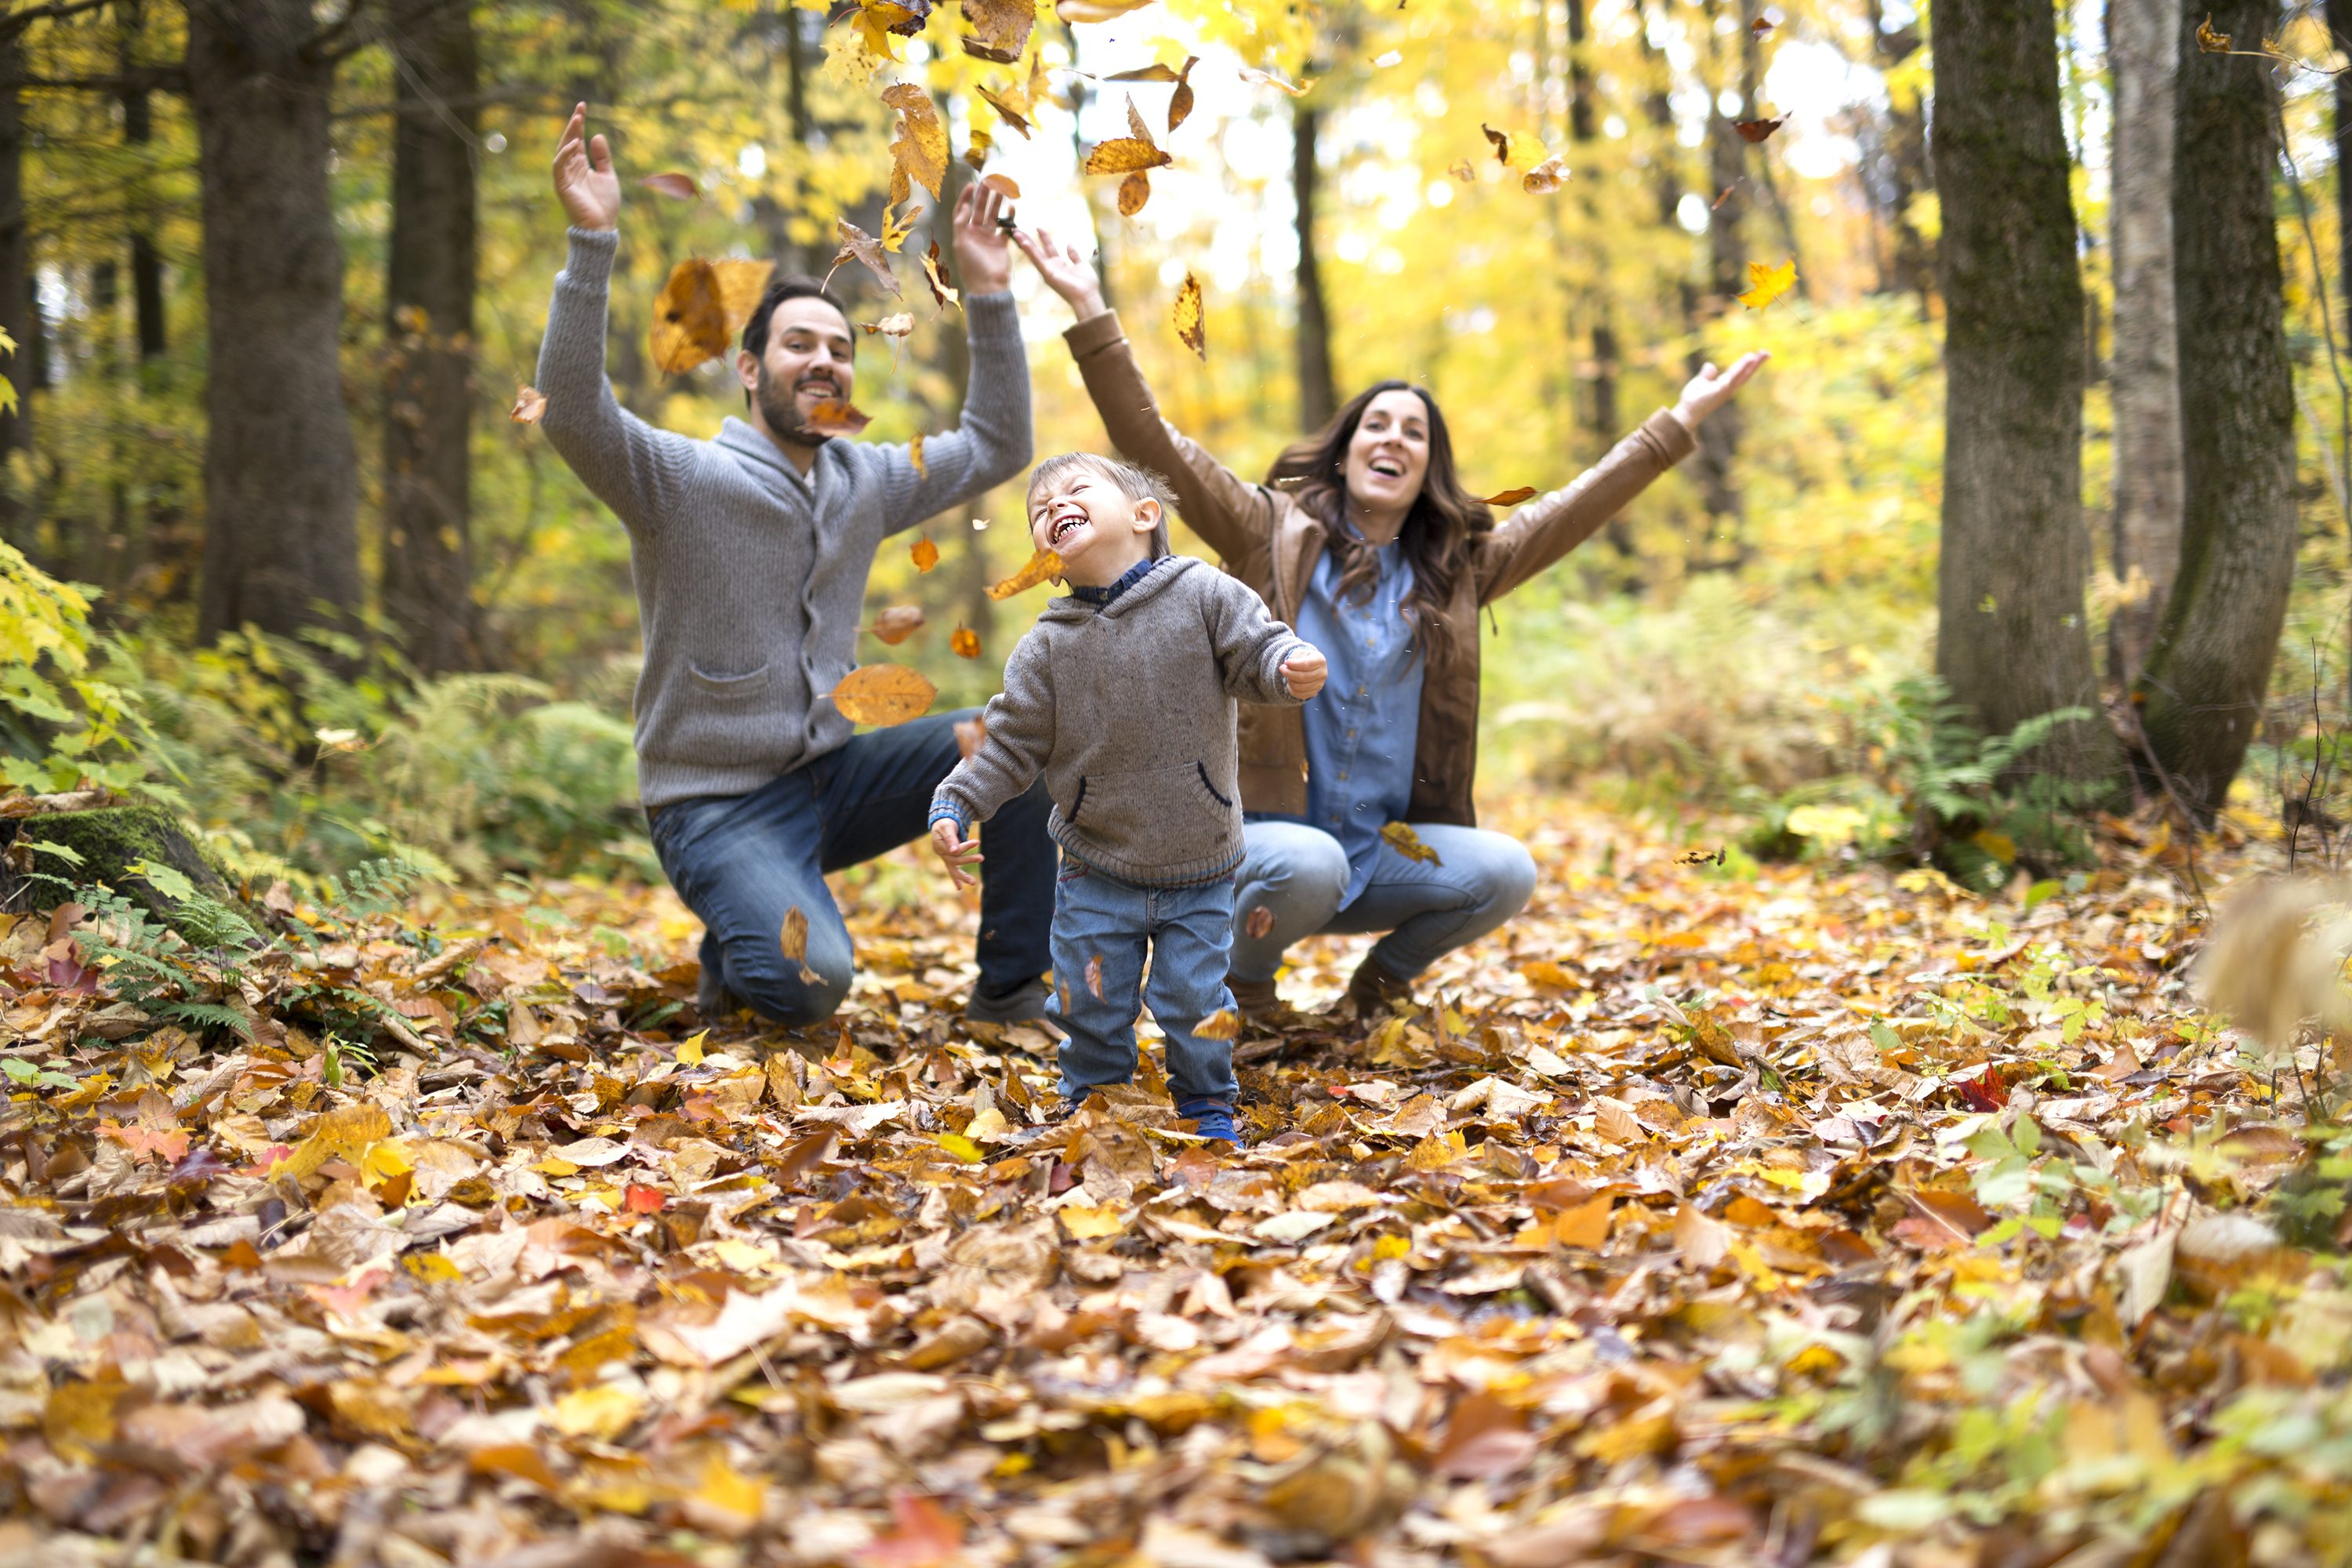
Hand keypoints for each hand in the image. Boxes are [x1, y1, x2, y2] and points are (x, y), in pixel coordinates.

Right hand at [552, 103, 619, 231]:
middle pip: (569, 141)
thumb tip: (597, 136)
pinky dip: (565, 154)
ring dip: (569, 135)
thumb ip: (603, 157)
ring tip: (578, 120)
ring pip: (562, 150)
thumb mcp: (608, 175)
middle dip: (574, 124)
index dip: (579, 123)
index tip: (583, 106)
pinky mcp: (561, 185)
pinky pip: (558, 166)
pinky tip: (574, 143)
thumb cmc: (604, 204)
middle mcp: (570, 168)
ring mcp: (565, 176)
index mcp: (580, 165)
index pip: (577, 139)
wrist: (602, 226)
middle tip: (580, 108)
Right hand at [931, 819, 982, 887]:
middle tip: (982, 858)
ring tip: (973, 883)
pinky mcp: (948, 860)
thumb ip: (950, 838)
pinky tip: (959, 888)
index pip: (955, 850)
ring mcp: (944, 858)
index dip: (966, 846)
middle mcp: (941, 854)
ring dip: (963, 876)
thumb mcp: (947, 827)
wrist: (940, 824)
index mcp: (938, 846)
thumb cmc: (944, 824)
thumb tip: (954, 851)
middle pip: (955, 860)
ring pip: (953, 869)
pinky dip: (955, 879)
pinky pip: (952, 871)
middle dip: (968, 860)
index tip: (977, 841)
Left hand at [950, 181, 1012, 295]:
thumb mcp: (961, 243)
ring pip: (992, 215)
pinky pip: (1005, 227)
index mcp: (963, 233)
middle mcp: (975, 233)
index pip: (962, 210)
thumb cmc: (972, 265)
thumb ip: (961, 223)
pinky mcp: (1001, 243)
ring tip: (1001, 190)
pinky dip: (1008, 217)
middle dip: (984, 195)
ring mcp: (988, 238)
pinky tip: (1011, 207)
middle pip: (979, 209)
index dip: (966, 197)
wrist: (989, 285)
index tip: (971, 185)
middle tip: (989, 181)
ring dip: (996, 203)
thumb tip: (965, 206)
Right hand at [1011, 228, 1108, 322]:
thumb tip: (1069, 244)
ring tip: (1016, 233)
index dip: (1044, 238)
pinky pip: (1037, 261)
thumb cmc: (1087, 284)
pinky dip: (1030, 251)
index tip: (1038, 228)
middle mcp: (1052, 268)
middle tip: (1018, 230)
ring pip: (1034, 254)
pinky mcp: (1048, 274)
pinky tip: (1024, 243)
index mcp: (1059, 265)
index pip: (1049, 248)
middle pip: (1038, 250)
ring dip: (1025, 243)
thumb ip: (1074, 255)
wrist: (1088, 296)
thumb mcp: (1081, 265)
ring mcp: (1048, 271)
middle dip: (1028, 240)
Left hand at [1282, 647, 1326, 699]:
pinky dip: (1291, 689)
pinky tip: (1290, 682)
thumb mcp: (1300, 652)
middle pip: (1303, 677)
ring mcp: (1319, 684)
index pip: (1306, 664)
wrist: (1308, 666)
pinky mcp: (1314, 692)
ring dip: (1290, 681)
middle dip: (1289, 673)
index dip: (1294, 664)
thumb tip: (1288, 665)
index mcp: (1320, 660)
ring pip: (1300, 687)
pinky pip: (1299, 694)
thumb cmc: (1303, 657)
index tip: (1285, 662)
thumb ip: (1294, 657)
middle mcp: (1322, 673)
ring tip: (1287, 675)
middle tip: (1281, 668)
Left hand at [1672, 350, 1768, 430]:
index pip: (1740, 373)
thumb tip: (1710, 365)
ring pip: (1741, 375)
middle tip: (1767, 353)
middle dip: (1757, 364)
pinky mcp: (1721, 390)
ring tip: (1759, 354)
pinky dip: (1741, 367)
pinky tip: (1748, 359)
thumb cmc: (1693, 400)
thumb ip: (1707, 375)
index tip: (1757, 354)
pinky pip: (1733, 376)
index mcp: (1725, 385)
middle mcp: (1729, 388)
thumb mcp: (1700, 383)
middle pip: (1746, 374)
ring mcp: (1726, 389)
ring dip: (1750, 364)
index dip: (1748, 364)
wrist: (1686, 412)